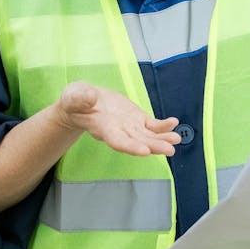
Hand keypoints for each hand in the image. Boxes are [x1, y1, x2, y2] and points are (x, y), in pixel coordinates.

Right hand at [55, 82, 180, 156]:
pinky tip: (173, 123)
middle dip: (153, 146)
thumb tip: (90, 98)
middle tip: (169, 149)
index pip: (118, 141)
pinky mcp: (136, 119)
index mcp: (103, 129)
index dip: (131, 147)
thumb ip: (80, 99)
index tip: (144, 151)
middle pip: (137, 142)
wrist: (83, 100)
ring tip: (176, 139)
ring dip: (162, 139)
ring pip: (148, 136)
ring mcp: (129, 127)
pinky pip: (151, 125)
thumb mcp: (73, 97)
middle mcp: (119, 132)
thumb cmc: (75, 101)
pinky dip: (163, 126)